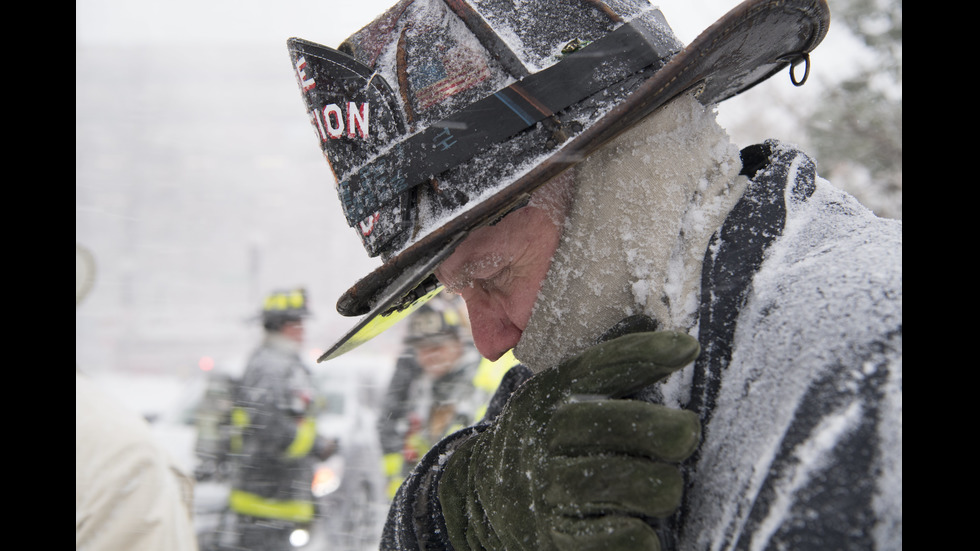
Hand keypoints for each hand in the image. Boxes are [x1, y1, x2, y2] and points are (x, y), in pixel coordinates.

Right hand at [438, 331, 700, 550]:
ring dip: (663, 486)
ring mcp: (550, 488)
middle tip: (684, 435)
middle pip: (627, 425)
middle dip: (673, 431)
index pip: (600, 365)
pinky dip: (642, 533)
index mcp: (549, 393)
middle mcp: (546, 435)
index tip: (687, 347)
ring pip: (638, 484)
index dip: (646, 353)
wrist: (481, 497)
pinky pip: (624, 536)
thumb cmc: (544, 436)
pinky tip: (639, 523)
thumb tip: (651, 315)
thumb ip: (606, 360)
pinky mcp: (558, 537)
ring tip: (662, 484)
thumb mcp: (560, 390)